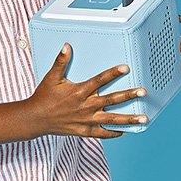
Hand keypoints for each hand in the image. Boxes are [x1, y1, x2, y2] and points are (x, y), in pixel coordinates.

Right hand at [24, 44, 146, 138]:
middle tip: (143, 92)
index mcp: (79, 91)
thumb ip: (61, 62)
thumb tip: (67, 46)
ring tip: (144, 118)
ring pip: (111, 119)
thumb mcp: (51, 78)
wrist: (35, 119)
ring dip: (129, 119)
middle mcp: (85, 106)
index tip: (126, 68)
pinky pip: (102, 133)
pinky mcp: (84, 131)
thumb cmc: (44, 97)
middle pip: (111, 100)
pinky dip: (114, 133)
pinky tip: (125, 131)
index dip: (113, 73)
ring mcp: (86, 120)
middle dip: (129, 96)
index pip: (99, 80)